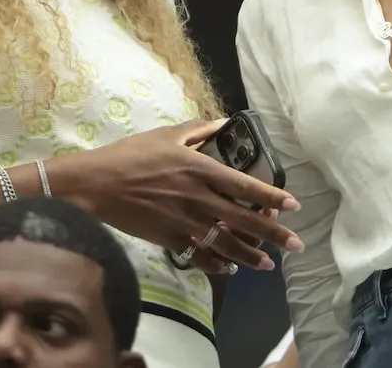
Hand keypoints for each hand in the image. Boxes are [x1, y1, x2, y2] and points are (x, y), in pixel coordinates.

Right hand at [78, 120, 302, 272]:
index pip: (244, 186)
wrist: (95, 184)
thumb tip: (224, 123)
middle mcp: (197, 198)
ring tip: (268, 265)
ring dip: (249, 255)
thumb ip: (199, 130)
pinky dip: (216, 264)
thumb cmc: (130, 155)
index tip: (292, 206)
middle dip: (273, 234)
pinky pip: (199, 255)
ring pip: (225, 243)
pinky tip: (229, 268)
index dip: (271, 197)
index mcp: (200, 169)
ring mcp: (183, 221)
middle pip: (243, 220)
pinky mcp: (168, 239)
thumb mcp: (167, 135)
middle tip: (295, 246)